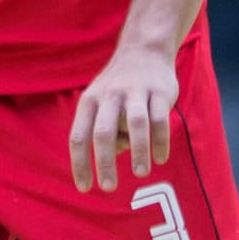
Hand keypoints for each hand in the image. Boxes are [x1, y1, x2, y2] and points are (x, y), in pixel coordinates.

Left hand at [69, 44, 178, 191]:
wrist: (144, 51)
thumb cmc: (119, 89)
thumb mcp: (102, 106)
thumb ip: (105, 134)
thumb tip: (110, 158)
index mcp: (89, 102)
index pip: (78, 137)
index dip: (80, 164)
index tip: (85, 188)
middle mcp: (109, 96)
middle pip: (102, 132)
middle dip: (104, 162)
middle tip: (109, 187)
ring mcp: (135, 92)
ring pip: (135, 124)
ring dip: (137, 150)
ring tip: (140, 173)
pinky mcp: (159, 91)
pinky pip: (159, 119)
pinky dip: (160, 140)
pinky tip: (160, 158)